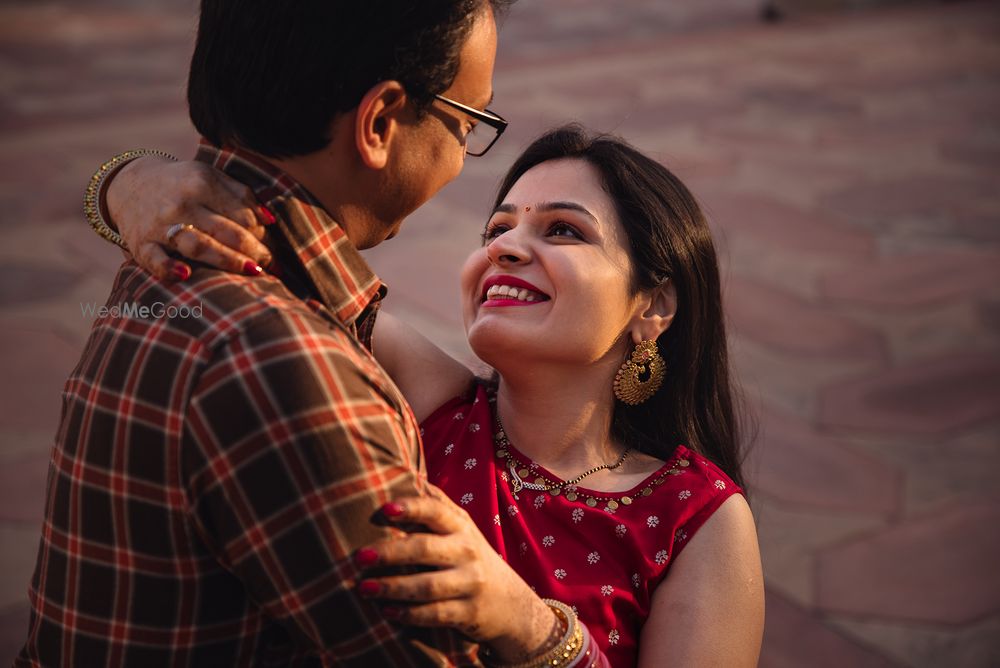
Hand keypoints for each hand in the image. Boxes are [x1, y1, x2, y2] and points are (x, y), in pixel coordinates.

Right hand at [106, 156, 273, 279]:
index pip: (242, 213)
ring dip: (228, 261)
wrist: (129, 185)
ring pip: (199, 246)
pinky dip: (168, 267)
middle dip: (256, 251)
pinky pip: (155, 259)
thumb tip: (270, 220)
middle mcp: (182, 203)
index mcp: (202, 182)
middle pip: (227, 231)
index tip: (276, 249)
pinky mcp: (140, 244)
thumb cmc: (183, 186)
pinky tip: (186, 275)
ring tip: (253, 272)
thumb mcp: (210, 177)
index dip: (263, 234)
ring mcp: (160, 225)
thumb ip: (241, 195)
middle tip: (274, 266)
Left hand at [356, 487, 559, 662]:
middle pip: (425, 549)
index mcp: (461, 526)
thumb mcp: (460, 527)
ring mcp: (469, 583)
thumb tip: (405, 471)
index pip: (436, 511)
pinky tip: (386, 611)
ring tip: (363, 588)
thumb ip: (435, 504)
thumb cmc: (469, 555)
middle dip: (390, 552)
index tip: (384, 508)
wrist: (509, 602)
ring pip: (427, 586)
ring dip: (392, 587)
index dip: (411, 508)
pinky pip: (435, 615)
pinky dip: (408, 614)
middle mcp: (467, 551)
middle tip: (359, 556)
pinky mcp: (467, 613)